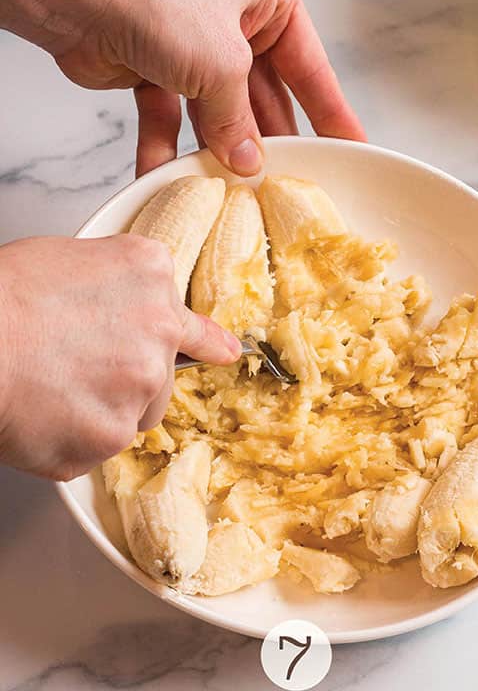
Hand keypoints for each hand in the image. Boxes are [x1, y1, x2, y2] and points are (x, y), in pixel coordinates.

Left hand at [0, 0, 363, 177]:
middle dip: (267, 139)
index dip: (332, 113)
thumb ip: (241, 120)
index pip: (312, 67)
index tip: (350, 148)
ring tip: (235, 188)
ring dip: (219, 148)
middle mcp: (234, 20)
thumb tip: (250, 161)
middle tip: (290, 180)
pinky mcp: (153, 69)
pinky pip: (172, 118)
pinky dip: (168, 147)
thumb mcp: (222, 65)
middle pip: (264, 96)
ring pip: (218, 112)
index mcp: (268, 0)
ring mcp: (192, 47)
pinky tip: (171, 175)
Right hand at [0, 236, 240, 480]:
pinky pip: (95, 449)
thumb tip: (129, 308)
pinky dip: (67, 442)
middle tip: (66, 368)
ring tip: (49, 389)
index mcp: (150, 275)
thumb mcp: (67, 258)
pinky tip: (38, 416)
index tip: (226, 353)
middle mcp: (160, 328)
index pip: (193, 320)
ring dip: (101, 412)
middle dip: (120, 379)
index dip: (206, 342)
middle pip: (157, 373)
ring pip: (132, 414)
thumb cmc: (1, 297)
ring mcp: (142, 384)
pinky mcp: (112, 433)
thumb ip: (116, 287)